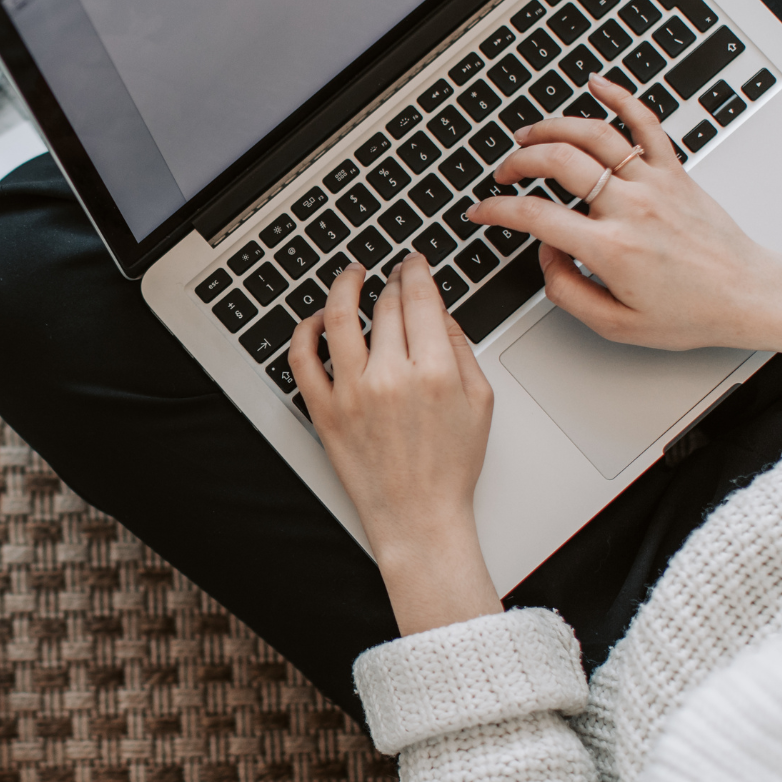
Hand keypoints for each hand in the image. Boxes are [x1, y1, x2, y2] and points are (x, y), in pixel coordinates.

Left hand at [288, 254, 501, 635]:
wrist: (419, 518)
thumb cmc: (451, 467)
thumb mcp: (479, 402)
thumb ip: (461, 349)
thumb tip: (439, 312)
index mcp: (434, 371)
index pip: (420, 298)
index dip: (416, 271)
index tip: (414, 263)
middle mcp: (390, 377)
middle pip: (385, 305)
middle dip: (391, 281)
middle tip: (393, 274)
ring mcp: (352, 393)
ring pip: (340, 317)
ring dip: (344, 286)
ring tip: (351, 275)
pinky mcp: (324, 412)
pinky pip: (302, 359)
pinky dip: (306, 331)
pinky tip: (317, 319)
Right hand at [469, 75, 781, 362]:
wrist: (748, 295)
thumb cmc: (691, 312)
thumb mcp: (616, 325)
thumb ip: (567, 292)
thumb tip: (547, 255)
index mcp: (612, 249)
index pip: (536, 217)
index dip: (497, 212)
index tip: (481, 212)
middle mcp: (631, 207)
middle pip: (559, 162)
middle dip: (518, 162)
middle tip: (504, 174)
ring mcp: (655, 183)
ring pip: (594, 134)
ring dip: (553, 127)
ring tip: (529, 134)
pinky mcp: (675, 171)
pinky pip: (645, 123)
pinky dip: (620, 96)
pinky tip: (597, 83)